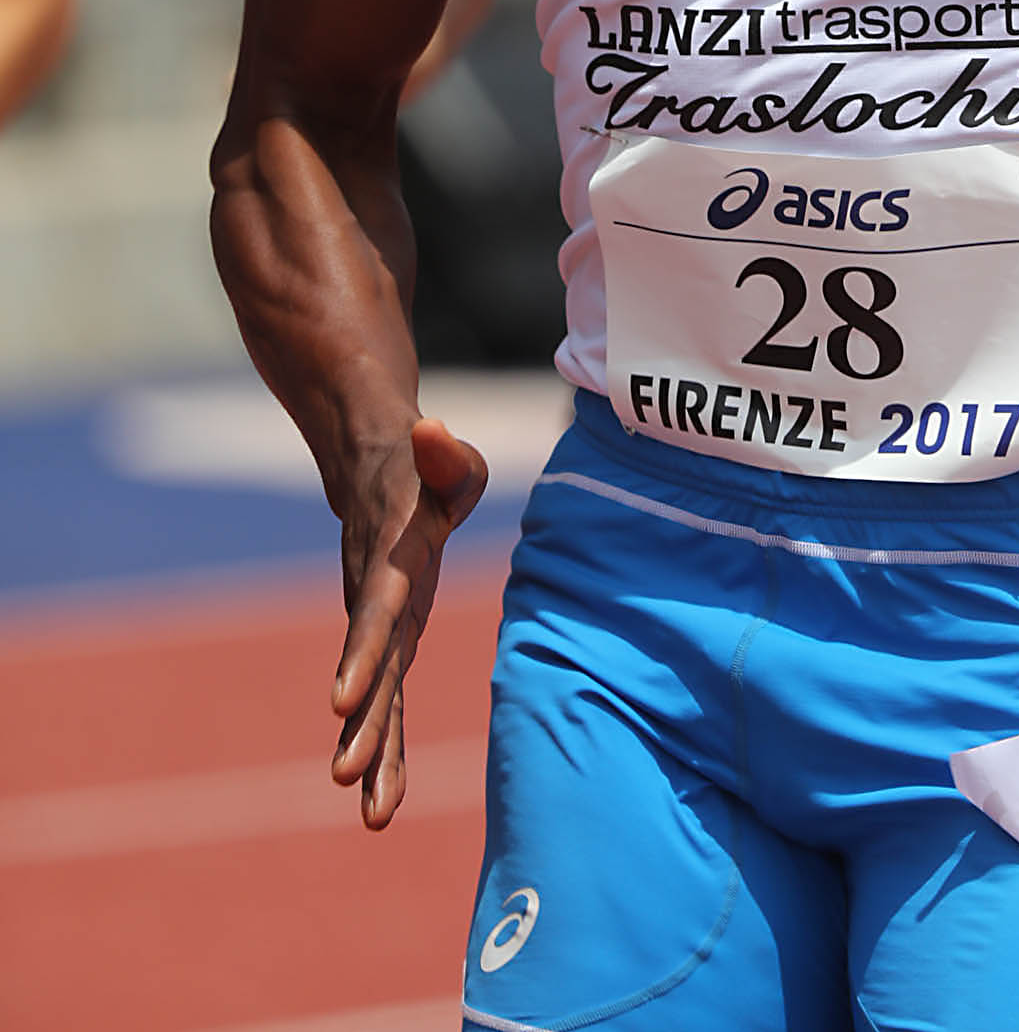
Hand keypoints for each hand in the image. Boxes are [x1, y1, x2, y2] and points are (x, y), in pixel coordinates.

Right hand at [329, 416, 487, 827]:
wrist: (375, 469)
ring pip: (374, 696)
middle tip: (345, 777)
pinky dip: (386, 749)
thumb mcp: (444, 456)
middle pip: (369, 666)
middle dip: (363, 723)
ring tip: (371, 814)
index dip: (362, 652)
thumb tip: (431, 432)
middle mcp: (377, 599)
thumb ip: (446, 456)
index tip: (342, 701)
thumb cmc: (425, 466)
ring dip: (373, 752)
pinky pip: (387, 700)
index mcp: (390, 556)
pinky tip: (383, 804)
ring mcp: (379, 625)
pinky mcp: (389, 642)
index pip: (377, 608)